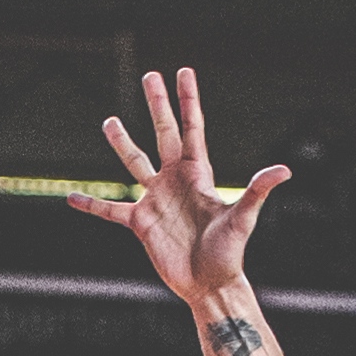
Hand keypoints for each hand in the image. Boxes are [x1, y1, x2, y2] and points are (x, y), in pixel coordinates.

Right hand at [76, 65, 288, 306]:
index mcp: (198, 174)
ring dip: (122, 143)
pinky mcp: (141, 223)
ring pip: (135, 163)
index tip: (183, 72)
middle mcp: (175, 181)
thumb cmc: (230, 252)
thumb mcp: (243, 218)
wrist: (210, 284)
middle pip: (163, 133)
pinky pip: (111, 211)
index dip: (188, 100)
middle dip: (157, 105)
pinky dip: (92, 205)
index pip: (191, 128)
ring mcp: (156, 200)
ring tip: (109, 121)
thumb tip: (285, 170)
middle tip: (149, 75)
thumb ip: (257, 190)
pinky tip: (71, 198)